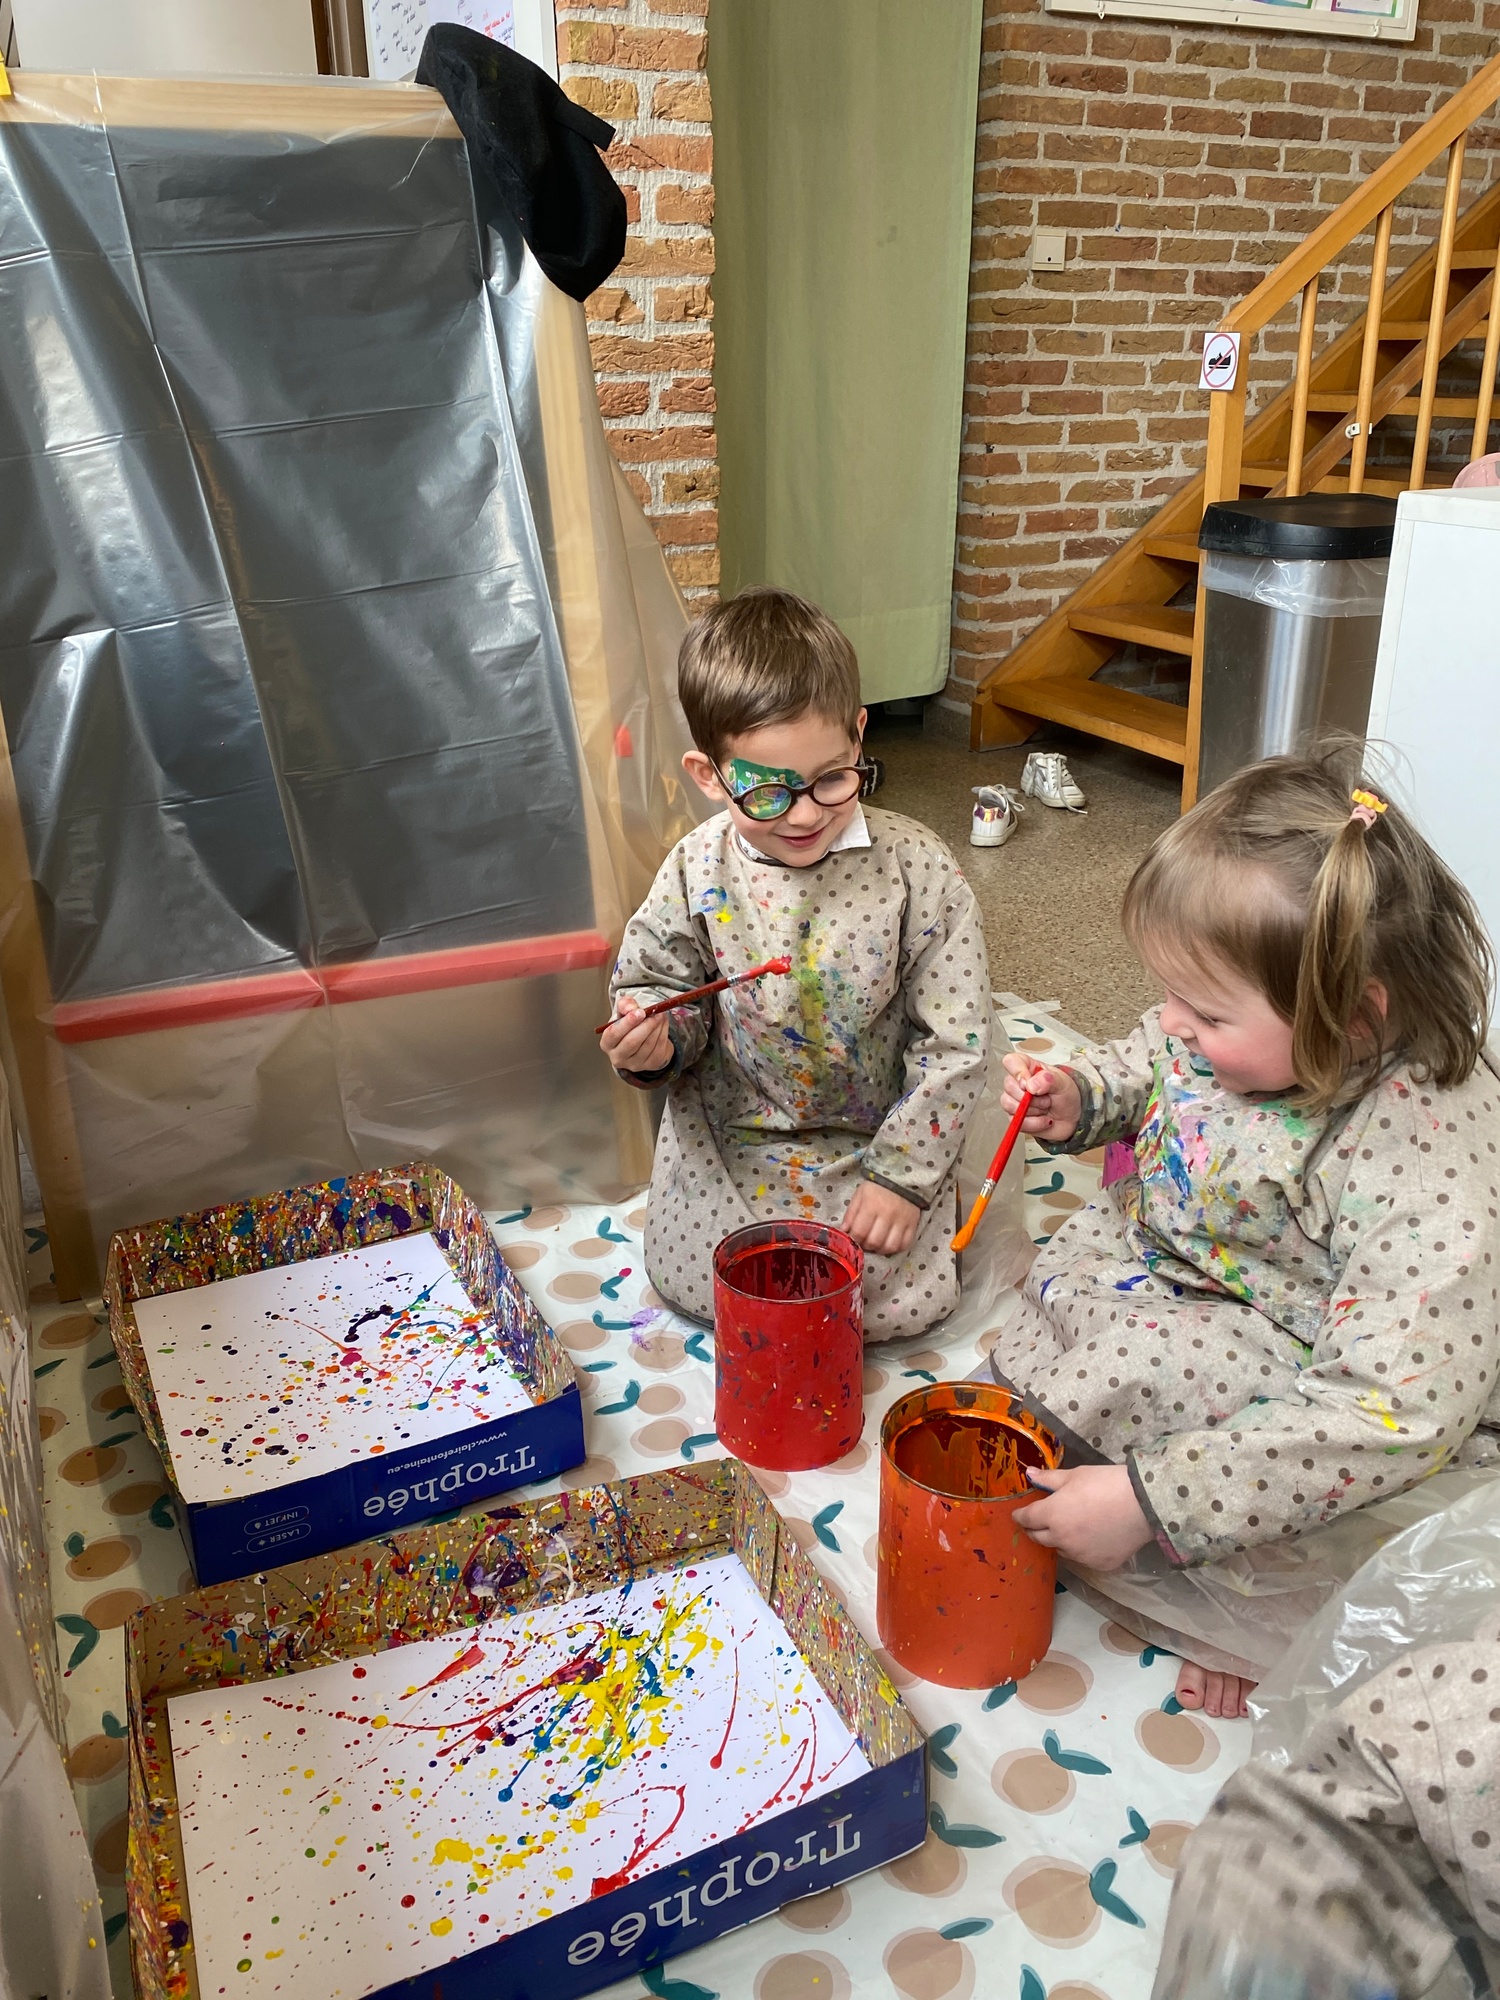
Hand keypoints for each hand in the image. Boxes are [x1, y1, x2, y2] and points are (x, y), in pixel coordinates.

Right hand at [599, 996, 673, 1075]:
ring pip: (648, 1044)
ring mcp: (635, 1063)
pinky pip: (659, 1046)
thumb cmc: (629, 1026)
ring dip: (657, 1026)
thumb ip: (625, 1005)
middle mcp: (618, 1057)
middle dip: (646, 1025)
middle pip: (632, 1042)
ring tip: (659, 1014)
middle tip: (654, 1013)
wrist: (643, 1039)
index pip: (613, 1034)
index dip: (627, 1023)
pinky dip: (663, 1032)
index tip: (640, 1012)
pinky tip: (662, 1023)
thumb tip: (631, 1008)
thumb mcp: (623, 1012)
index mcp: (607, 1043)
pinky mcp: (651, 1064)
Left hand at [842, 1180, 920, 1255]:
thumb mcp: (859, 1195)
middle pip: (874, 1242)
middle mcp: (887, 1215)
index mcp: (871, 1206)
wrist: (902, 1179)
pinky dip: (896, 1248)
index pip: (860, 1232)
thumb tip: (844, 1231)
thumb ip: (851, 1213)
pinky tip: (889, 1243)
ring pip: (890, 1246)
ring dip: (880, 1249)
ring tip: (876, 1244)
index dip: (854, 1240)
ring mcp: (902, 1221)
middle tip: (864, 1242)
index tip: (853, 1239)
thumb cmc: (877, 1188)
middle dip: (866, 1246)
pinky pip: (905, 1244)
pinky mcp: (913, 1224)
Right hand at [1001, 1051, 1081, 1144]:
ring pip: (1009, 1105)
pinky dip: (1034, 1123)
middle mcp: (1018, 1083)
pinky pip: (1017, 1121)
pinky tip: (1044, 1119)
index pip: (1011, 1061)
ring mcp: (1014, 1101)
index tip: (1029, 1083)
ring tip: (1046, 1107)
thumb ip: (1047, 1079)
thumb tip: (1030, 1085)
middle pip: (1009, 1086)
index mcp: (1028, 1068)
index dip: (1018, 1072)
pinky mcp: (1015, 1118)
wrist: (1073, 1118)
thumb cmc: (1066, 1096)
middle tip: (1047, 1098)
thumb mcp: (1062, 1083)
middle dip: (1031, 1097)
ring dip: (1033, 1110)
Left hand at [1012, 1464, 1152, 1571]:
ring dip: (1059, 1539)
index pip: (1026, 1519)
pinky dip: (1082, 1549)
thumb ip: (1049, 1479)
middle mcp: (1062, 1539)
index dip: (1020, 1516)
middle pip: (1038, 1538)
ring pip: (1061, 1549)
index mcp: (1052, 1515)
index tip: (1019, 1514)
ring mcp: (1080, 1555)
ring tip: (1071, 1526)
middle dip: (1035, 1529)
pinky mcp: (1098, 1565)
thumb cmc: (1106, 1483)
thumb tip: (1028, 1474)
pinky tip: (1092, 1536)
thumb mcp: (1075, 1475)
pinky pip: (1082, 1558)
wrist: (1143, 1504)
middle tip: (1038, 1521)